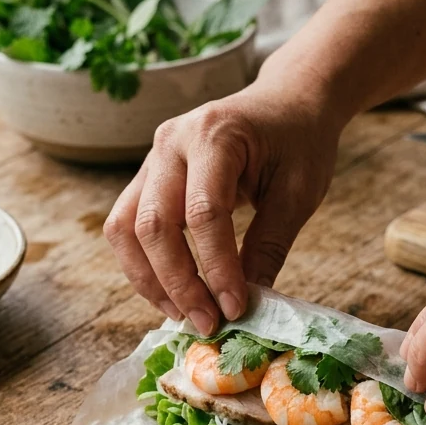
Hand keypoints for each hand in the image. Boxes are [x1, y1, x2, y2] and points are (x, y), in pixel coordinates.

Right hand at [104, 73, 342, 335]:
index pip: (204, 214)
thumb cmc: (299, 141)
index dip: (217, 268)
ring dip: (150, 280)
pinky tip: (172, 293)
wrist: (287, 101)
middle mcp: (172, 142)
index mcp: (215, 134)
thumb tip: (249, 304)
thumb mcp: (299, 192)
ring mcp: (153, 157)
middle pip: (154, 225)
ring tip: (184, 314)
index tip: (235, 309)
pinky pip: (126, 226)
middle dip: (178, 283)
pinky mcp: (147, 176)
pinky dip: (143, 265)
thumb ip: (270, 245)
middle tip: (208, 323)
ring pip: (126, 229)